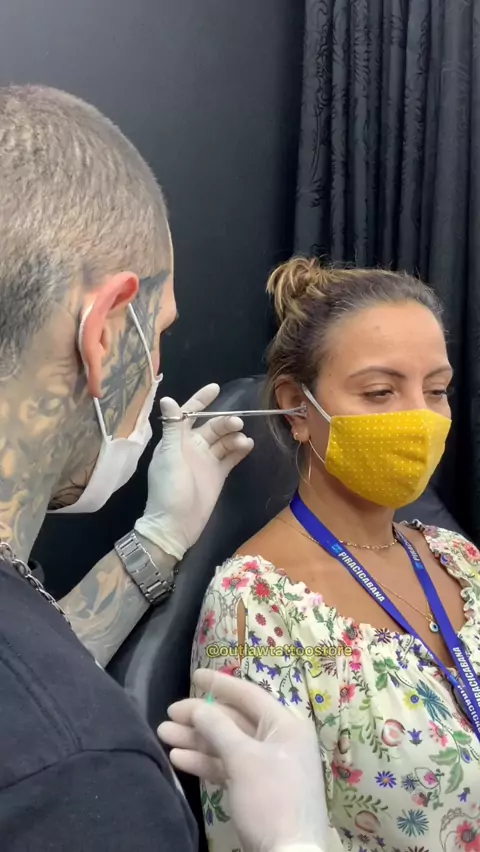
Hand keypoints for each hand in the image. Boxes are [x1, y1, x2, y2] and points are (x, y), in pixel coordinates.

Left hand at [134, 384, 252, 559]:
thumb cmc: (168, 490)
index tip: (216, 388)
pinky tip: (248, 445)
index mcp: (176, 441)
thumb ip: (172, 429)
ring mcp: (206, 460)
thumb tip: (168, 398)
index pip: (188, 414)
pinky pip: (231, 456)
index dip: (200, 401)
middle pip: (211, 426)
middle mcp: (192, 447)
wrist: (176, 526)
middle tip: (238, 423)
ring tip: (243, 440)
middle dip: (225, 422)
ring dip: (234, 436)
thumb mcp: (169, 457)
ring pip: (223, 440)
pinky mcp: (218, 474)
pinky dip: (239, 449)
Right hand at [158, 670, 332, 851]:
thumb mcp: (242, 759)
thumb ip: (217, 728)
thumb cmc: (270, 799)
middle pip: (235, 720)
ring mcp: (268, 766)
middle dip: (201, 718)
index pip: (249, 695)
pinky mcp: (258, 790)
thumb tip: (197, 708)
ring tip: (163, 734)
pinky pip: (229, 767)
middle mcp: (280, 741)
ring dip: (197, 740)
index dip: (220, 684)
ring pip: (228, 745)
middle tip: (169, 714)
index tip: (194, 675)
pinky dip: (206, 762)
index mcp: (286, 725)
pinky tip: (179, 759)